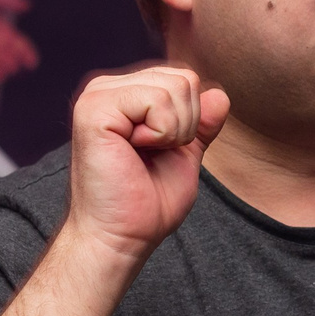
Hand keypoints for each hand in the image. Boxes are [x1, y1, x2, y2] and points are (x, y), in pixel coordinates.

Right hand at [64, 65, 229, 265]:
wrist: (120, 237)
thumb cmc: (145, 204)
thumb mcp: (184, 155)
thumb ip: (201, 124)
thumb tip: (219, 95)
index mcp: (125, 94)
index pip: (185, 78)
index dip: (191, 119)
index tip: (161, 150)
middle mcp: (108, 88)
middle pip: (184, 78)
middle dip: (186, 123)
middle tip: (153, 154)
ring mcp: (97, 95)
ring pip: (175, 87)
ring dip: (173, 131)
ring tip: (142, 154)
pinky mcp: (94, 109)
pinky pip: (157, 100)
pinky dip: (161, 133)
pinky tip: (133, 151)